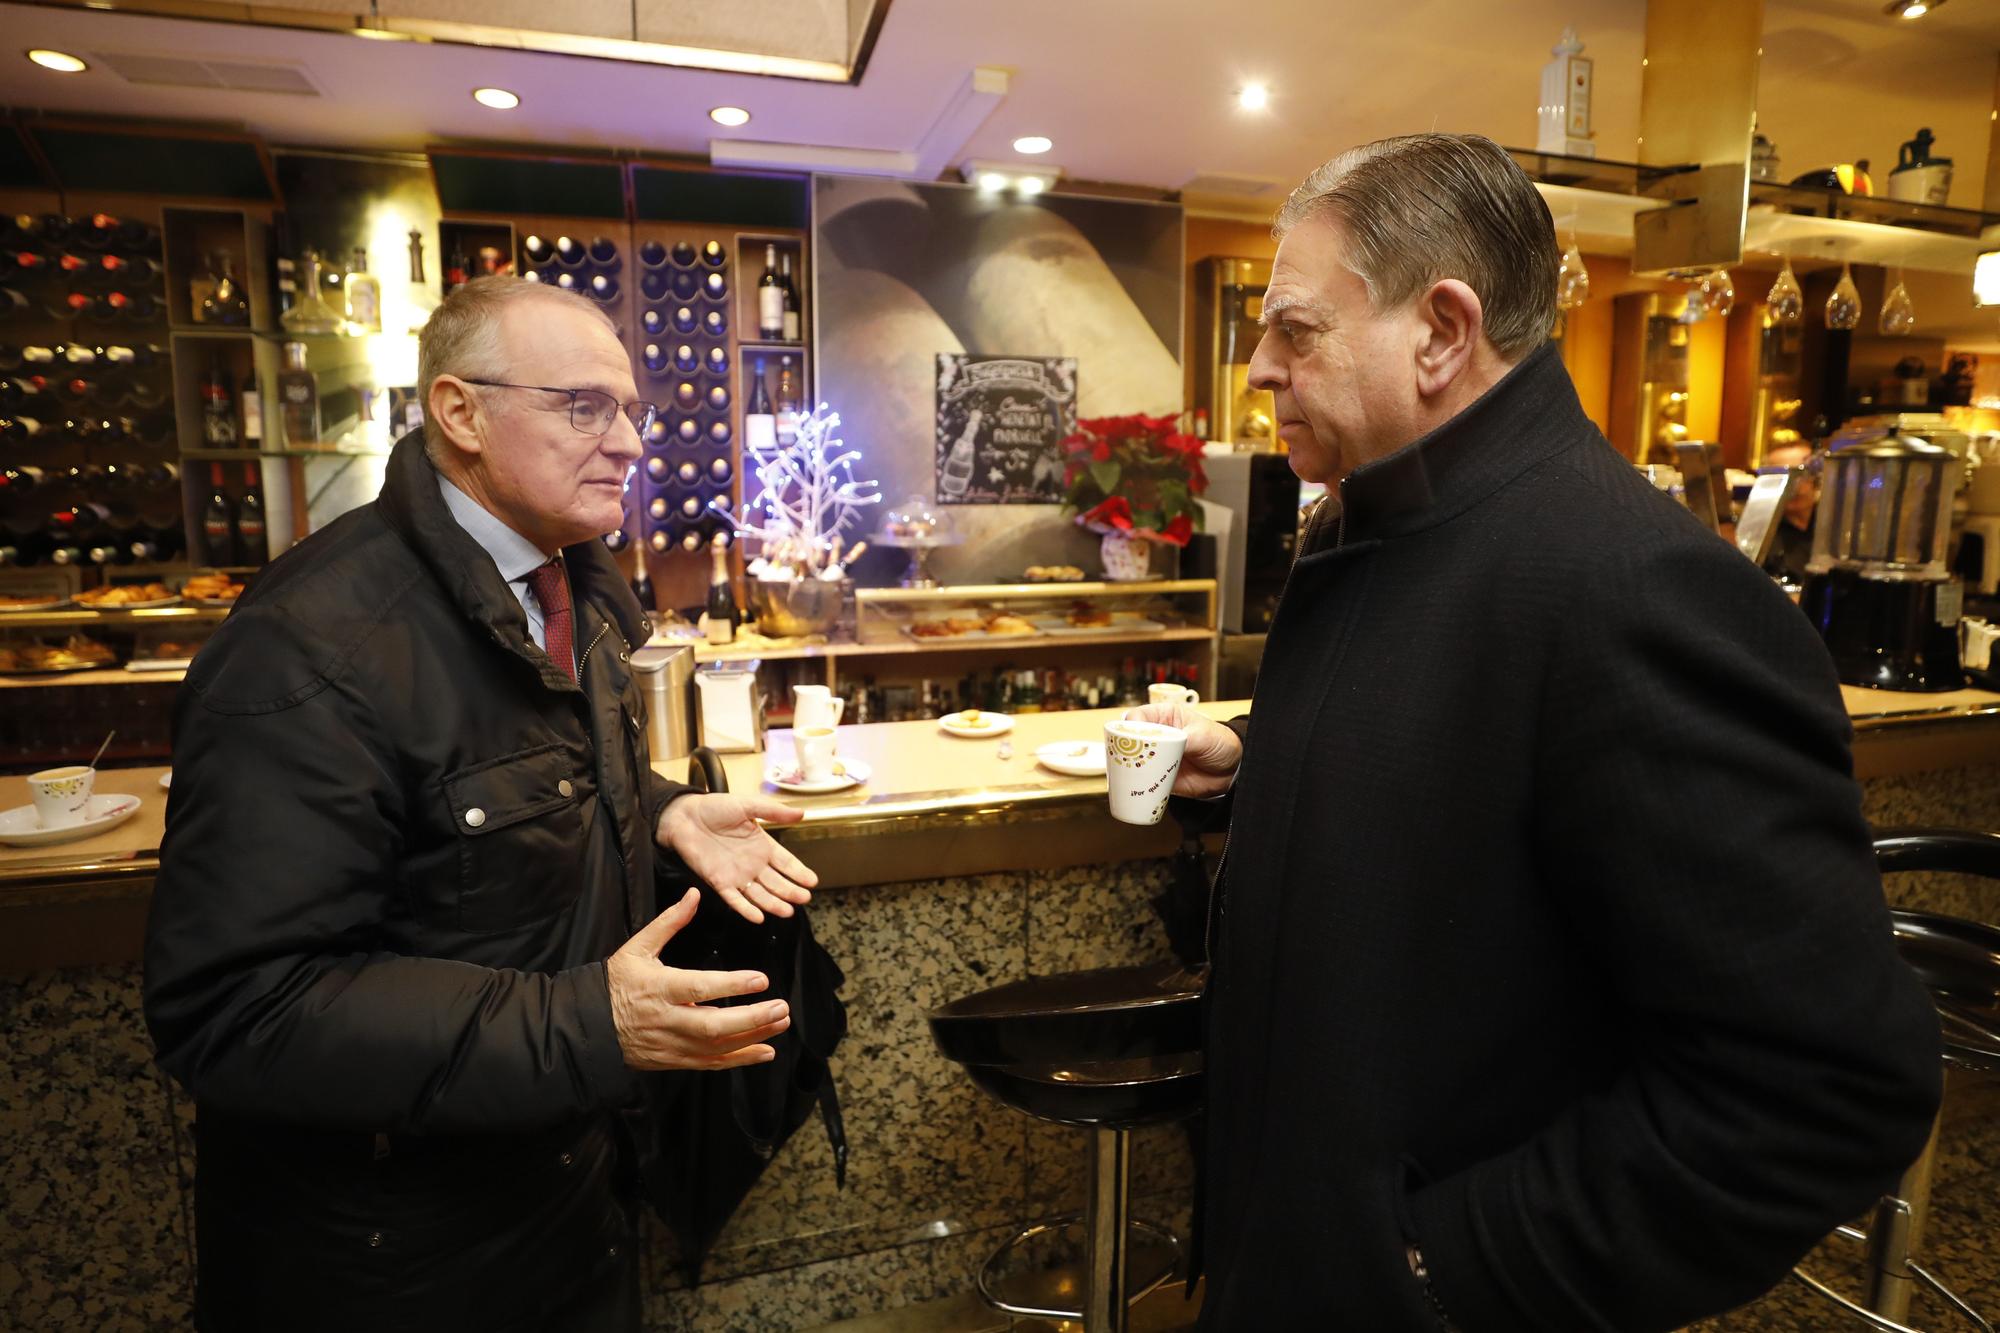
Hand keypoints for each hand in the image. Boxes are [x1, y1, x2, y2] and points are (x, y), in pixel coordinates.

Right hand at [606, 889, 790, 1070]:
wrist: (590, 1026)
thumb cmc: (616, 983)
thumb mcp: (637, 948)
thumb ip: (669, 922)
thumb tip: (694, 895)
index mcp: (658, 988)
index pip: (699, 987)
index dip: (731, 985)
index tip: (761, 979)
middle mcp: (667, 1019)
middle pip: (713, 1025)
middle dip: (752, 1019)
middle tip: (781, 1007)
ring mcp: (672, 1044)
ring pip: (717, 1047)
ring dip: (754, 1037)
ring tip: (781, 1022)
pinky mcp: (675, 1061)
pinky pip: (712, 1064)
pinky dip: (741, 1060)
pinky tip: (766, 1051)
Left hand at [658, 791, 818, 923]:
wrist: (685, 817)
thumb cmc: (715, 807)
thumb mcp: (747, 805)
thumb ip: (773, 811)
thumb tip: (801, 813)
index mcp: (762, 845)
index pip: (786, 863)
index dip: (799, 872)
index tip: (812, 881)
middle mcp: (753, 863)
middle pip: (776, 882)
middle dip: (791, 891)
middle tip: (804, 898)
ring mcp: (737, 875)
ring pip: (760, 894)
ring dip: (773, 904)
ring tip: (788, 911)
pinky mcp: (719, 883)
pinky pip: (735, 900)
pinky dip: (746, 909)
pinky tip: (759, 917)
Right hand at [1123, 703, 1241, 797]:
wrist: (1231, 770)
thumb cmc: (1219, 742)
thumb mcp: (1204, 735)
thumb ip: (1185, 737)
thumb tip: (1167, 743)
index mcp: (1164, 717)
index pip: (1139, 717)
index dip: (1131, 726)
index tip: (1131, 738)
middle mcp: (1156, 736)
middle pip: (1130, 740)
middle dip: (1124, 750)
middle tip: (1126, 760)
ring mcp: (1156, 757)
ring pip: (1132, 761)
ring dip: (1128, 769)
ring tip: (1129, 776)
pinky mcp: (1158, 775)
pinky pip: (1142, 780)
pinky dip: (1137, 785)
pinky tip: (1134, 788)